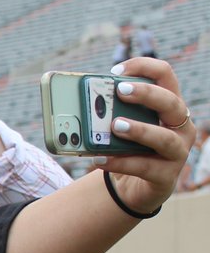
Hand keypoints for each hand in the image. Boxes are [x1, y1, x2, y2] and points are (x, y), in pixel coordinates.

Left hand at [99, 58, 193, 213]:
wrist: (134, 186)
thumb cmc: (127, 147)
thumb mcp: (117, 125)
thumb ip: (105, 112)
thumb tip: (73, 101)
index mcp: (168, 105)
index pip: (165, 75)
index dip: (144, 67)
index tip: (116, 71)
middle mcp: (180, 126)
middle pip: (171, 102)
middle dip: (146, 94)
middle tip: (120, 90)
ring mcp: (177, 152)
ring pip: (165, 138)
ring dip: (139, 130)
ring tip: (114, 125)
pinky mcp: (166, 176)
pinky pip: (145, 167)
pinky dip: (121, 162)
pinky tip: (100, 158)